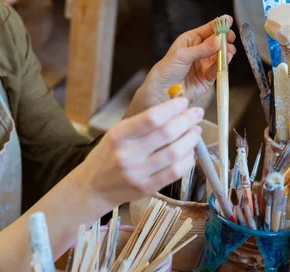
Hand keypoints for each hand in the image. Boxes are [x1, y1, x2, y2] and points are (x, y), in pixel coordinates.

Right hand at [77, 97, 203, 207]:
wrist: (93, 187)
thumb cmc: (107, 155)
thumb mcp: (117, 133)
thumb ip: (142, 123)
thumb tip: (173, 108)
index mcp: (118, 135)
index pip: (151, 118)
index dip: (172, 108)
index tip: (184, 101)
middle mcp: (127, 154)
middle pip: (166, 134)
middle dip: (187, 120)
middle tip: (196, 113)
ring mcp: (137, 173)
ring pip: (174, 153)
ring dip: (190, 139)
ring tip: (196, 131)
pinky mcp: (147, 188)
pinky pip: (175, 172)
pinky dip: (188, 160)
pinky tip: (190, 151)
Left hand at [125, 16, 236, 117]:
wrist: (162, 92)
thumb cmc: (166, 70)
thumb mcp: (182, 55)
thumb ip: (201, 49)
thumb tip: (218, 40)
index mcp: (190, 41)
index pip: (207, 30)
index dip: (218, 25)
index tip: (228, 20)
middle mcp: (198, 51)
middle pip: (216, 42)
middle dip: (224, 39)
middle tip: (230, 38)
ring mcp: (204, 64)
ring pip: (219, 55)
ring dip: (226, 51)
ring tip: (229, 50)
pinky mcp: (208, 77)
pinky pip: (218, 68)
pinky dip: (223, 64)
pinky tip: (226, 59)